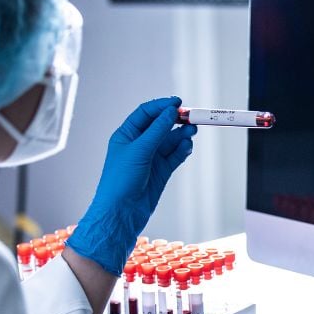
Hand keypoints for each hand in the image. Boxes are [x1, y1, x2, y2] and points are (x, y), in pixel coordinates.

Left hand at [66, 96, 195, 274]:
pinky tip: (187, 147)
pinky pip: (175, 156)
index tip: (178, 102)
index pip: (146, 114)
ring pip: (170, 142)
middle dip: (176, 121)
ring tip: (193, 132)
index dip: (162, 106)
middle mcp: (139, 145)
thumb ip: (157, 130)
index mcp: (126, 135)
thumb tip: (170, 112)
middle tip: (192, 118)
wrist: (122, 211)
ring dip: (182, 136)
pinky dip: (182, 151)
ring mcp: (151, 159)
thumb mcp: (139, 150)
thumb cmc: (121, 180)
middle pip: (161, 126)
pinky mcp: (161, 172)